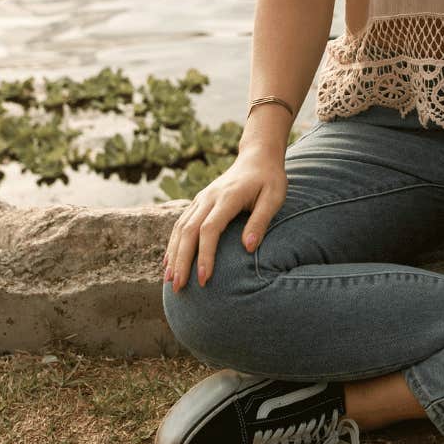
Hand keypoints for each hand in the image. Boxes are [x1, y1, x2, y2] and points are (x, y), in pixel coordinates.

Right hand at [163, 143, 286, 292]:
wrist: (257, 156)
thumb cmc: (269, 179)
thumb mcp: (274, 198)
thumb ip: (260, 221)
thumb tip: (248, 248)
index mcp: (227, 197)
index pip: (209, 229)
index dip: (204, 255)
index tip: (204, 278)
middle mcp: (209, 198)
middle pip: (188, 231)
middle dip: (181, 261)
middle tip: (179, 287)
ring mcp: (201, 199)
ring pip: (180, 228)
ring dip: (173, 255)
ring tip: (170, 280)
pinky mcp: (199, 202)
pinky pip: (180, 224)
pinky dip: (173, 244)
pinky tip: (169, 261)